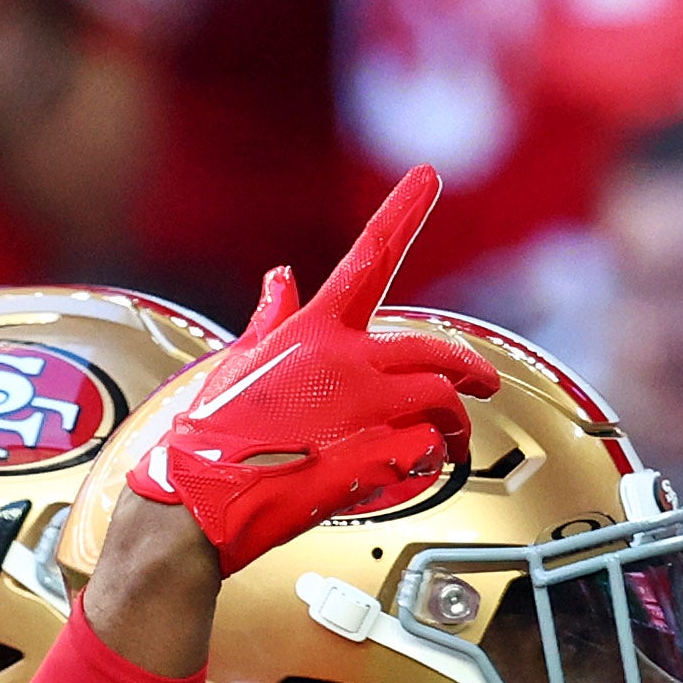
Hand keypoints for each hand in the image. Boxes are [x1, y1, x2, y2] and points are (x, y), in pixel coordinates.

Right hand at [121, 167, 499, 573]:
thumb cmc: (208, 443)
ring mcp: (367, 408)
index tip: (427, 176)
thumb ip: (269, 321)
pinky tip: (422, 466)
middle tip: (484, 382)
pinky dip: (433, 455)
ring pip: (443, 398)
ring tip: (455, 442)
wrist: (198, 506)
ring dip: (458, 421)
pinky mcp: (379, 454)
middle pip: (434, 347)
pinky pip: (430, 445)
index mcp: (313, 331)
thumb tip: (279, 278)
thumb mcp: (234, 369)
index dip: (402, 211)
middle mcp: (348, 361)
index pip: (369, 256)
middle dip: (469, 366)